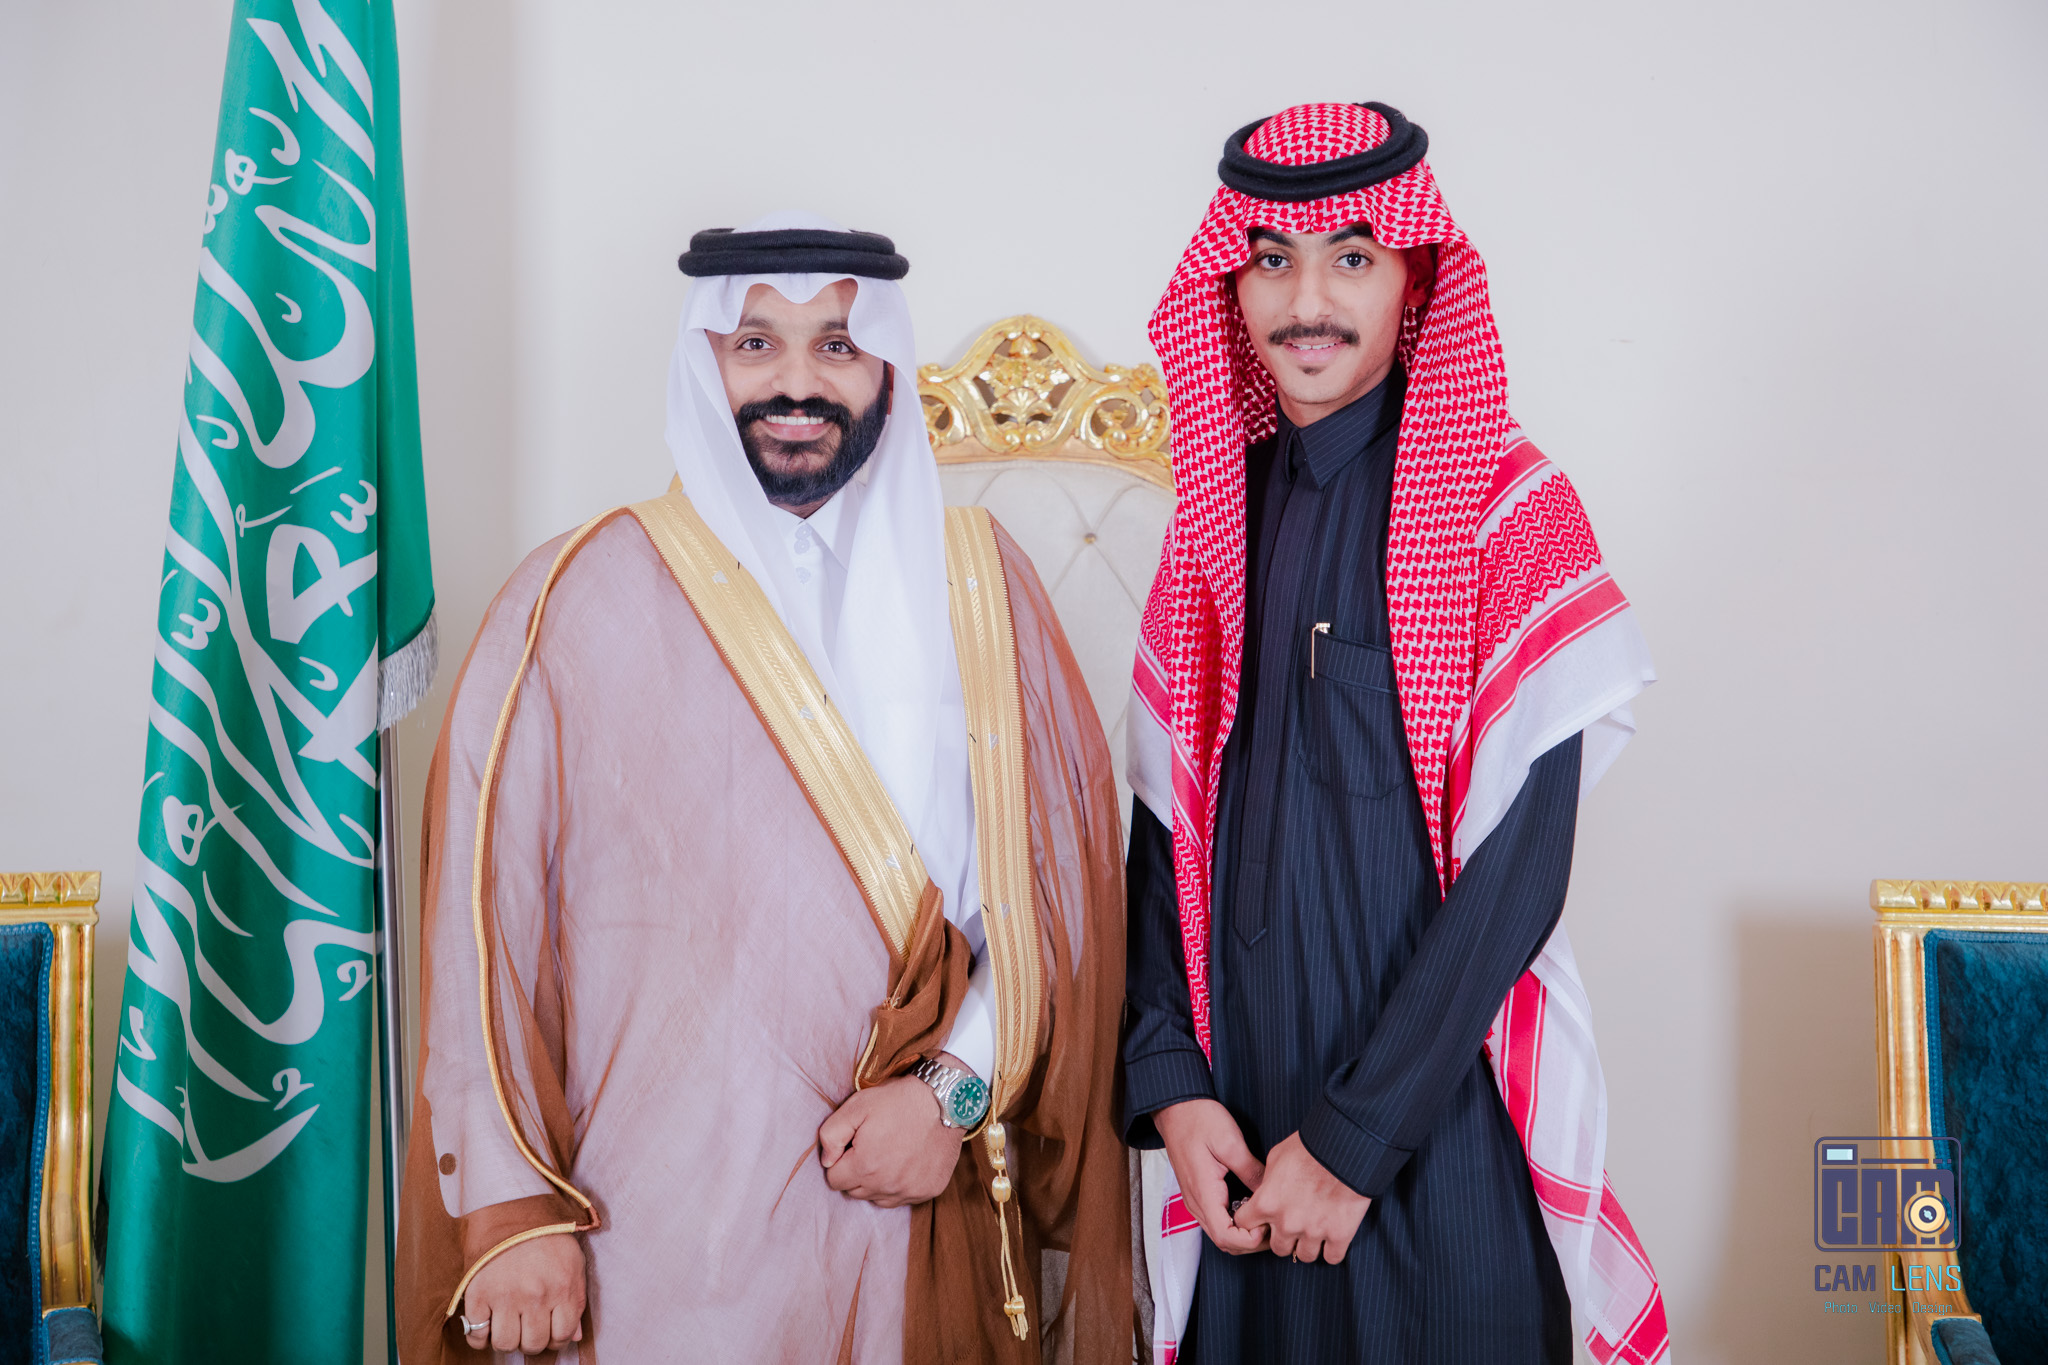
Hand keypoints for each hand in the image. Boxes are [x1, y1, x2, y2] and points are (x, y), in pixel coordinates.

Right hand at [459, 1231, 585, 1355]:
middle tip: (526, 1326)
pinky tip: (487, 1322)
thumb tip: (573, 1336)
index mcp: (563, 1288)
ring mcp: (506, 1296)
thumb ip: (576, 1300)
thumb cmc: (547, 1236)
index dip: (554, 1339)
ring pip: (505, 1344)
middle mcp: (536, 1296)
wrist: (512, 1208)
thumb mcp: (573, 1262)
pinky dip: (480, 1336)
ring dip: (507, 1339)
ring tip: (508, 1323)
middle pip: (532, 1344)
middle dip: (531, 1340)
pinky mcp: (479, 1293)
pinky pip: (476, 1334)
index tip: (547, 1331)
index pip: (561, 1336)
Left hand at [818, 1058, 966, 1207]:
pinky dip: (900, 1184)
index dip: (840, 1160)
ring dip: (877, 1182)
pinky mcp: (928, 1191)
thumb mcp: (856, 1106)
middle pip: (855, 1192)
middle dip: (856, 1173)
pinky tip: (907, 1161)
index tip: (853, 1145)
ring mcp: (910, 1191)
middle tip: (871, 1147)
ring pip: (878, 1198)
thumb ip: (830, 1135)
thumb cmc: (898, 1100)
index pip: (835, 1180)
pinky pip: (903, 1198)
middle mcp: (887, 1185)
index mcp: (865, 1166)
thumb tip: (826, 1162)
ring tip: (889, 1154)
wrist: (944, 1100)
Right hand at [1153, 1098, 1266, 1254]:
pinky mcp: (1198, 1194)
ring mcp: (1195, 1200)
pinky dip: (1235, 1224)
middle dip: (1251, 1242)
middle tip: (1273, 1224)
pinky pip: (1216, 1220)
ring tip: (1265, 1217)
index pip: (1226, 1237)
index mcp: (1203, 1192)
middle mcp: (1196, 1202)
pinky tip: (1250, 1207)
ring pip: (1220, 1234)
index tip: (1267, 1223)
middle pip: (1224, 1242)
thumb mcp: (1230, 1141)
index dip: (1250, 1240)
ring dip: (1243, 1235)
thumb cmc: (1198, 1119)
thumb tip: (1269, 1192)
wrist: (1174, 1109)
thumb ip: (1251, 1170)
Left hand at [1232, 1131, 1369, 1263]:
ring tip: (1314, 1230)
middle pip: (1278, 1248)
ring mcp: (1313, 1232)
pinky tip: (1332, 1236)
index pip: (1245, 1226)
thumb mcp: (1277, 1157)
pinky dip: (1332, 1250)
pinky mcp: (1339, 1235)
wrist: (1344, 1150)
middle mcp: (1287, 1223)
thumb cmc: (1309, 1147)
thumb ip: (1267, 1182)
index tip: (1263, 1218)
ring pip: (1304, 1256)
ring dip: (1307, 1245)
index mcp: (1266, 1203)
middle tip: (1294, 1225)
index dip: (1254, 1222)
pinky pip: (1331, 1258)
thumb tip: (1267, 1191)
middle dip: (1284, 1237)